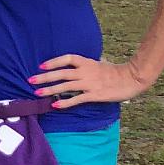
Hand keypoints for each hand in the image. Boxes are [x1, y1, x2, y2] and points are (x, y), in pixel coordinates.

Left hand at [29, 54, 151, 106]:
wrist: (132, 78)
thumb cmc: (116, 72)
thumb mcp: (100, 64)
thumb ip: (87, 65)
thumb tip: (77, 66)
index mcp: (87, 62)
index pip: (67, 59)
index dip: (53, 62)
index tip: (41, 65)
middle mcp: (86, 72)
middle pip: (62, 73)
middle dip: (45, 77)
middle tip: (31, 80)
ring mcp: (90, 83)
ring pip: (66, 86)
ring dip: (50, 90)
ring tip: (38, 93)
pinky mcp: (94, 95)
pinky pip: (77, 99)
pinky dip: (65, 102)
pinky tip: (55, 105)